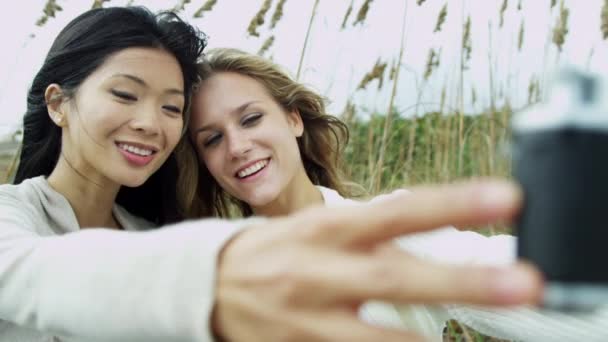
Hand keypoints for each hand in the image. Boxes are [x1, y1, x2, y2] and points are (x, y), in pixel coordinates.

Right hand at [213, 180, 542, 341]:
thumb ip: (372, 235)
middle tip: (523, 285)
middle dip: (462, 283)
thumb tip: (435, 241)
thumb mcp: (319, 227)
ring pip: (376, 340)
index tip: (506, 198)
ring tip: (473, 336)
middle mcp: (319, 273)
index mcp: (327, 229)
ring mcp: (307, 321)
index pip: (397, 211)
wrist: (207, 284)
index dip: (452, 202)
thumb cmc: (276, 249)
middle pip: (396, 278)